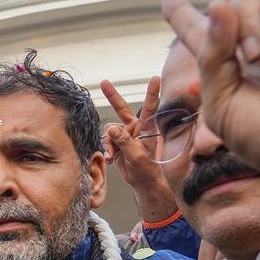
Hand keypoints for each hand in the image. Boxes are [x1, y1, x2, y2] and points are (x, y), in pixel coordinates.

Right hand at [99, 77, 178, 223]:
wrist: (142, 181)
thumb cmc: (146, 169)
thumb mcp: (136, 156)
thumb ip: (124, 141)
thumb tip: (111, 128)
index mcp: (147, 129)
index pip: (150, 108)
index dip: (152, 93)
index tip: (155, 79)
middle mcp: (136, 128)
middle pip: (122, 109)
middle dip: (112, 96)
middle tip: (104, 82)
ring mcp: (126, 135)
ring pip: (110, 131)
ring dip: (109, 144)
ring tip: (113, 156)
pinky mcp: (118, 142)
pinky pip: (107, 141)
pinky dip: (107, 149)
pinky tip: (111, 159)